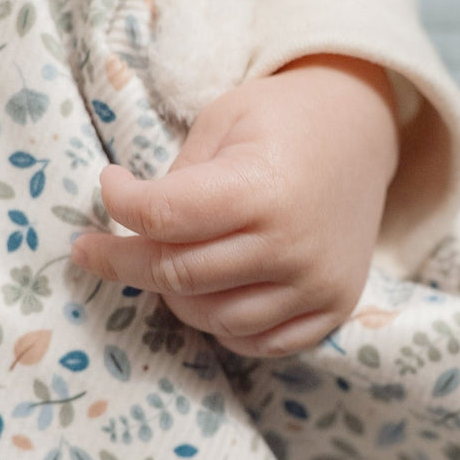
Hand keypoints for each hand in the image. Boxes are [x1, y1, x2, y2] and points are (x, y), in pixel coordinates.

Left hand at [70, 54, 399, 356]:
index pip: (163, 217)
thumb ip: (179, 179)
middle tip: (98, 248)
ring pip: (214, 319)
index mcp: (260, 186)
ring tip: (163, 261)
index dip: (119, 204)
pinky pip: (260, 342)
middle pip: (178, 275)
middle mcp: (291, 244)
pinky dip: (223, 324)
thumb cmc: (281, 117)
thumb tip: (138, 230)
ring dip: (174, 295)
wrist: (361, 128)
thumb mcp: (222, 120)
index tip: (109, 185)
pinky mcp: (334, 305)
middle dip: (126, 260)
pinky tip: (209, 291)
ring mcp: (316, 283)